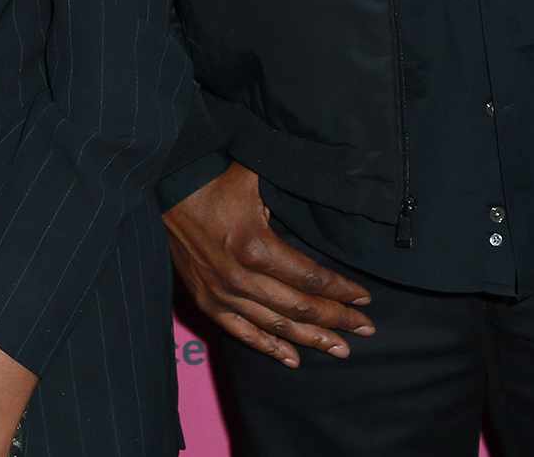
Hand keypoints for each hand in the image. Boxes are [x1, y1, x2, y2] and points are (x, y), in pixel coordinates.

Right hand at [164, 162, 376, 366]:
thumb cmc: (217, 177)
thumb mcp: (258, 175)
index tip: (364, 297)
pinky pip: (242, 332)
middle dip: (336, 320)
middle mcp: (240, 277)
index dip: (340, 290)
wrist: (168, 187)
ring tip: (340, 349)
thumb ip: (293, 189)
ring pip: (275, 324)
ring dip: (310, 340)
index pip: (310, 277)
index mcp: (256, 246)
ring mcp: (222, 293)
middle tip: (365, 328)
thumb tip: (333, 187)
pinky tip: (293, 358)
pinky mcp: (207, 300)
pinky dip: (269, 347)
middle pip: (299, 307)